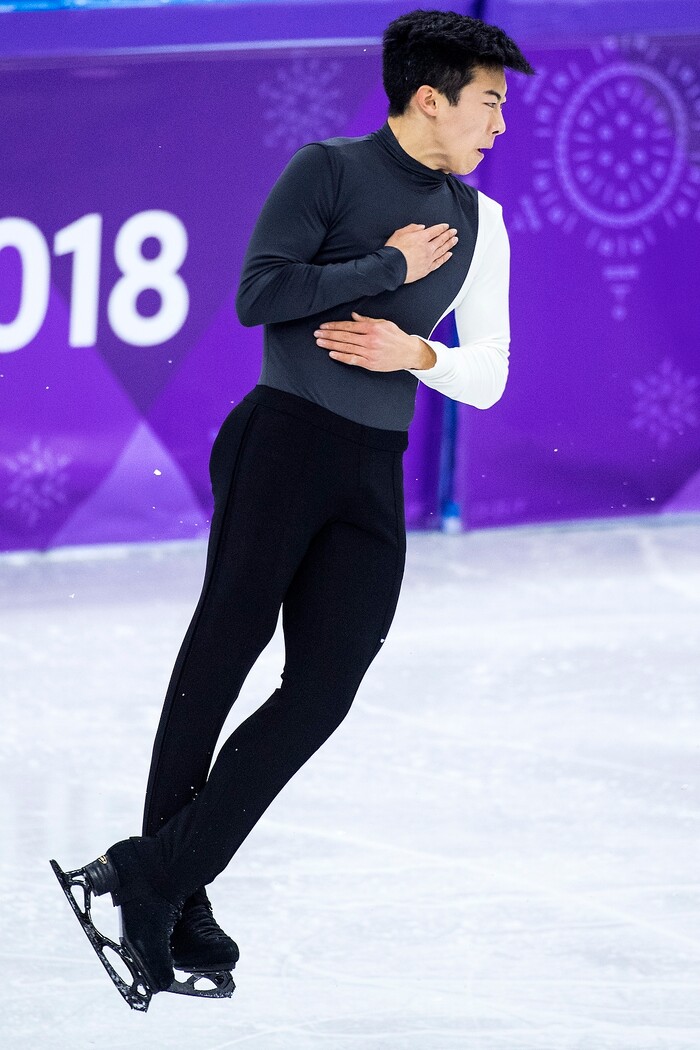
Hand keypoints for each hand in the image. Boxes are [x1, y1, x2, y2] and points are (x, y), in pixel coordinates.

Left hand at [315, 312, 436, 371]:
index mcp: (372, 328)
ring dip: (331, 345)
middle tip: (317, 333)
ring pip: (346, 348)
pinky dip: (341, 357)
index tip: (324, 326)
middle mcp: (370, 340)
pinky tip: (332, 354)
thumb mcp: (384, 323)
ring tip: (320, 342)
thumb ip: (367, 320)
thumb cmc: (396, 337)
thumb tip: (353, 316)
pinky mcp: (370, 364)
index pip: (348, 326)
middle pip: (344, 337)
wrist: (409, 353)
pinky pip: (352, 360)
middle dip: (329, 335)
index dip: (334, 326)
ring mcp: (369, 353)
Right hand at [385, 223, 457, 283]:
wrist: (391, 267)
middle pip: (441, 240)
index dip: (442, 228)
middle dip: (448, 235)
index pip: (435, 231)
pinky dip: (445, 258)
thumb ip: (412, 228)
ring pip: (442, 250)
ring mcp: (428, 259)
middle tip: (454, 232)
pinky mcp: (427, 269)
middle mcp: (427, 248)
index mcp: (421, 238)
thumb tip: (421, 227)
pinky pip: (439, 262)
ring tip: (455, 240)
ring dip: (449, 244)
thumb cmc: (393, 250)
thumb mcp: (399, 233)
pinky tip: (449, 255)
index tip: (446, 226)